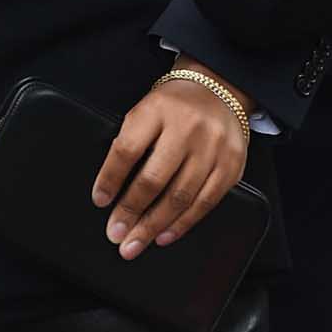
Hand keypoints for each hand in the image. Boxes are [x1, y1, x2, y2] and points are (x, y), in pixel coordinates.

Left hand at [92, 67, 251, 259]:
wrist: (219, 89)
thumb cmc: (174, 106)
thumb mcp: (146, 111)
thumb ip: (130, 144)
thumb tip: (111, 190)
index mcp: (158, 110)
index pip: (127, 149)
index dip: (110, 179)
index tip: (100, 201)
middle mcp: (188, 128)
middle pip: (154, 179)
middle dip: (131, 212)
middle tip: (116, 234)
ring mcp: (213, 148)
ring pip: (180, 196)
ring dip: (154, 225)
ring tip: (135, 242)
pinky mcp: (232, 165)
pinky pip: (206, 202)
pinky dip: (183, 223)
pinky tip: (165, 235)